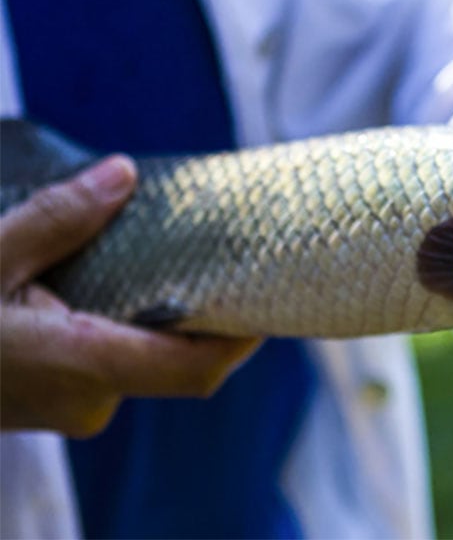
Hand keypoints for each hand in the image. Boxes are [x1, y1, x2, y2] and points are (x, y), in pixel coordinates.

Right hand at [0, 156, 260, 436]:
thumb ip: (60, 217)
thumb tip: (123, 173)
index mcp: (80, 362)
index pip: (192, 369)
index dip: (240, 339)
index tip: (268, 298)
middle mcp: (87, 399)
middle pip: (175, 363)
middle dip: (203, 317)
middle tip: (226, 261)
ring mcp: (70, 408)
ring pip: (142, 362)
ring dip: (162, 320)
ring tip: (178, 263)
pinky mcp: (55, 402)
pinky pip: (113, 366)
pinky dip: (129, 330)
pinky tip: (128, 287)